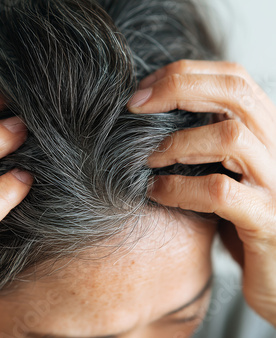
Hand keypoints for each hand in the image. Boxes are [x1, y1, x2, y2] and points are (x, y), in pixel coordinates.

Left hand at [128, 60, 275, 325]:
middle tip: (134, 107)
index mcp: (266, 131)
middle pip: (235, 92)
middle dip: (177, 89)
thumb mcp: (223, 171)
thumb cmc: (237, 220)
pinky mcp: (268, 223)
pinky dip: (180, 188)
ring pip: (230, 137)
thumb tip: (147, 110)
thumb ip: (202, 142)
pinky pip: (220, 192)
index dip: (183, 73)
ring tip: (146, 159)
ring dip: (176, 143)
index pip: (233, 77)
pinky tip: (157, 192)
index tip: (141, 90)